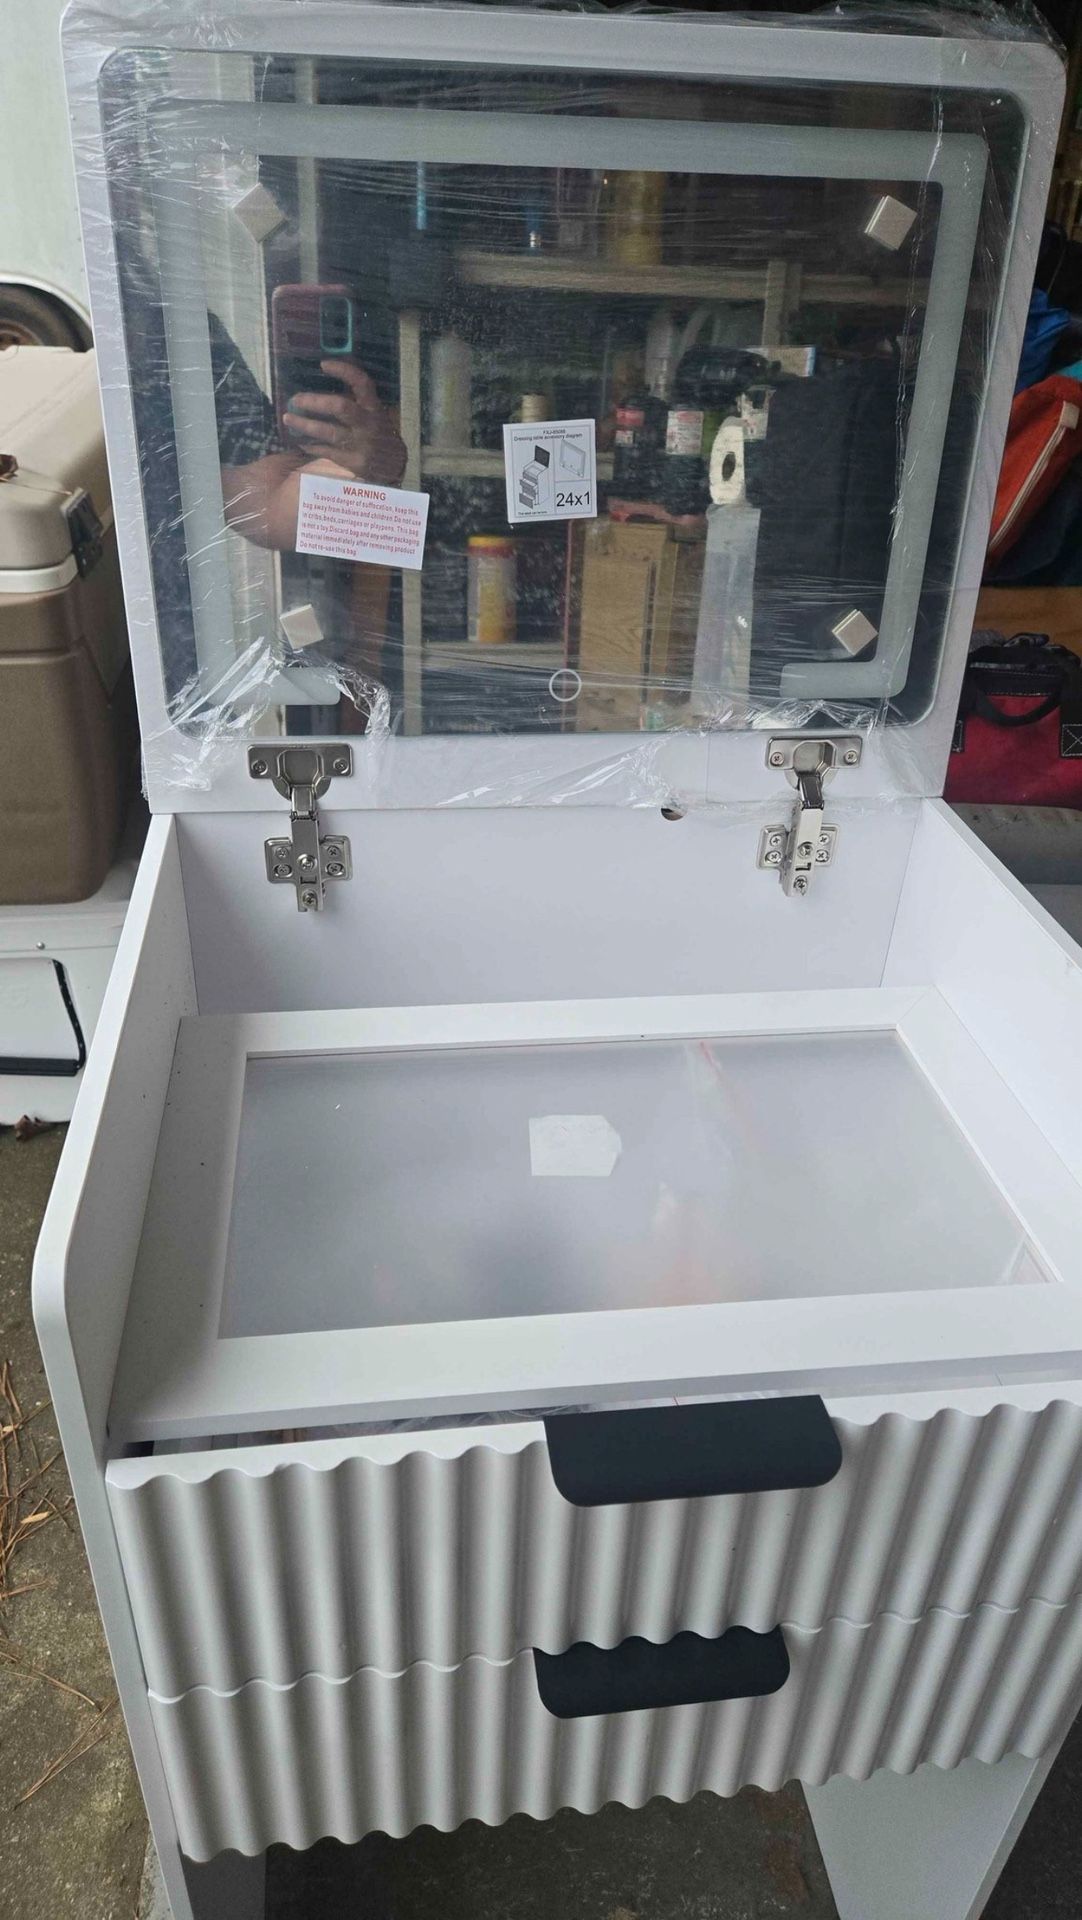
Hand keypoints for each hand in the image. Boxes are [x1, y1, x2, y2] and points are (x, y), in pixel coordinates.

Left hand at [283, 361, 406, 485]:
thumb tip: (321, 382)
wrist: (393, 465)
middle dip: (315, 401)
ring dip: (305, 425)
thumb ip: (354, 400)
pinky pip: (328, 451)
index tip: (323, 364)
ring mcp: (362, 444)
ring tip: (288, 419)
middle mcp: (368, 423)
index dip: (344, 371)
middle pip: (340, 407)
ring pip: (330, 432)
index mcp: (373, 407)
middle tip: (295, 399)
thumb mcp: (372, 413)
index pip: (362, 383)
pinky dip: (312, 446)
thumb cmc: (377, 432)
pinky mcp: (354, 462)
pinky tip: (301, 442)